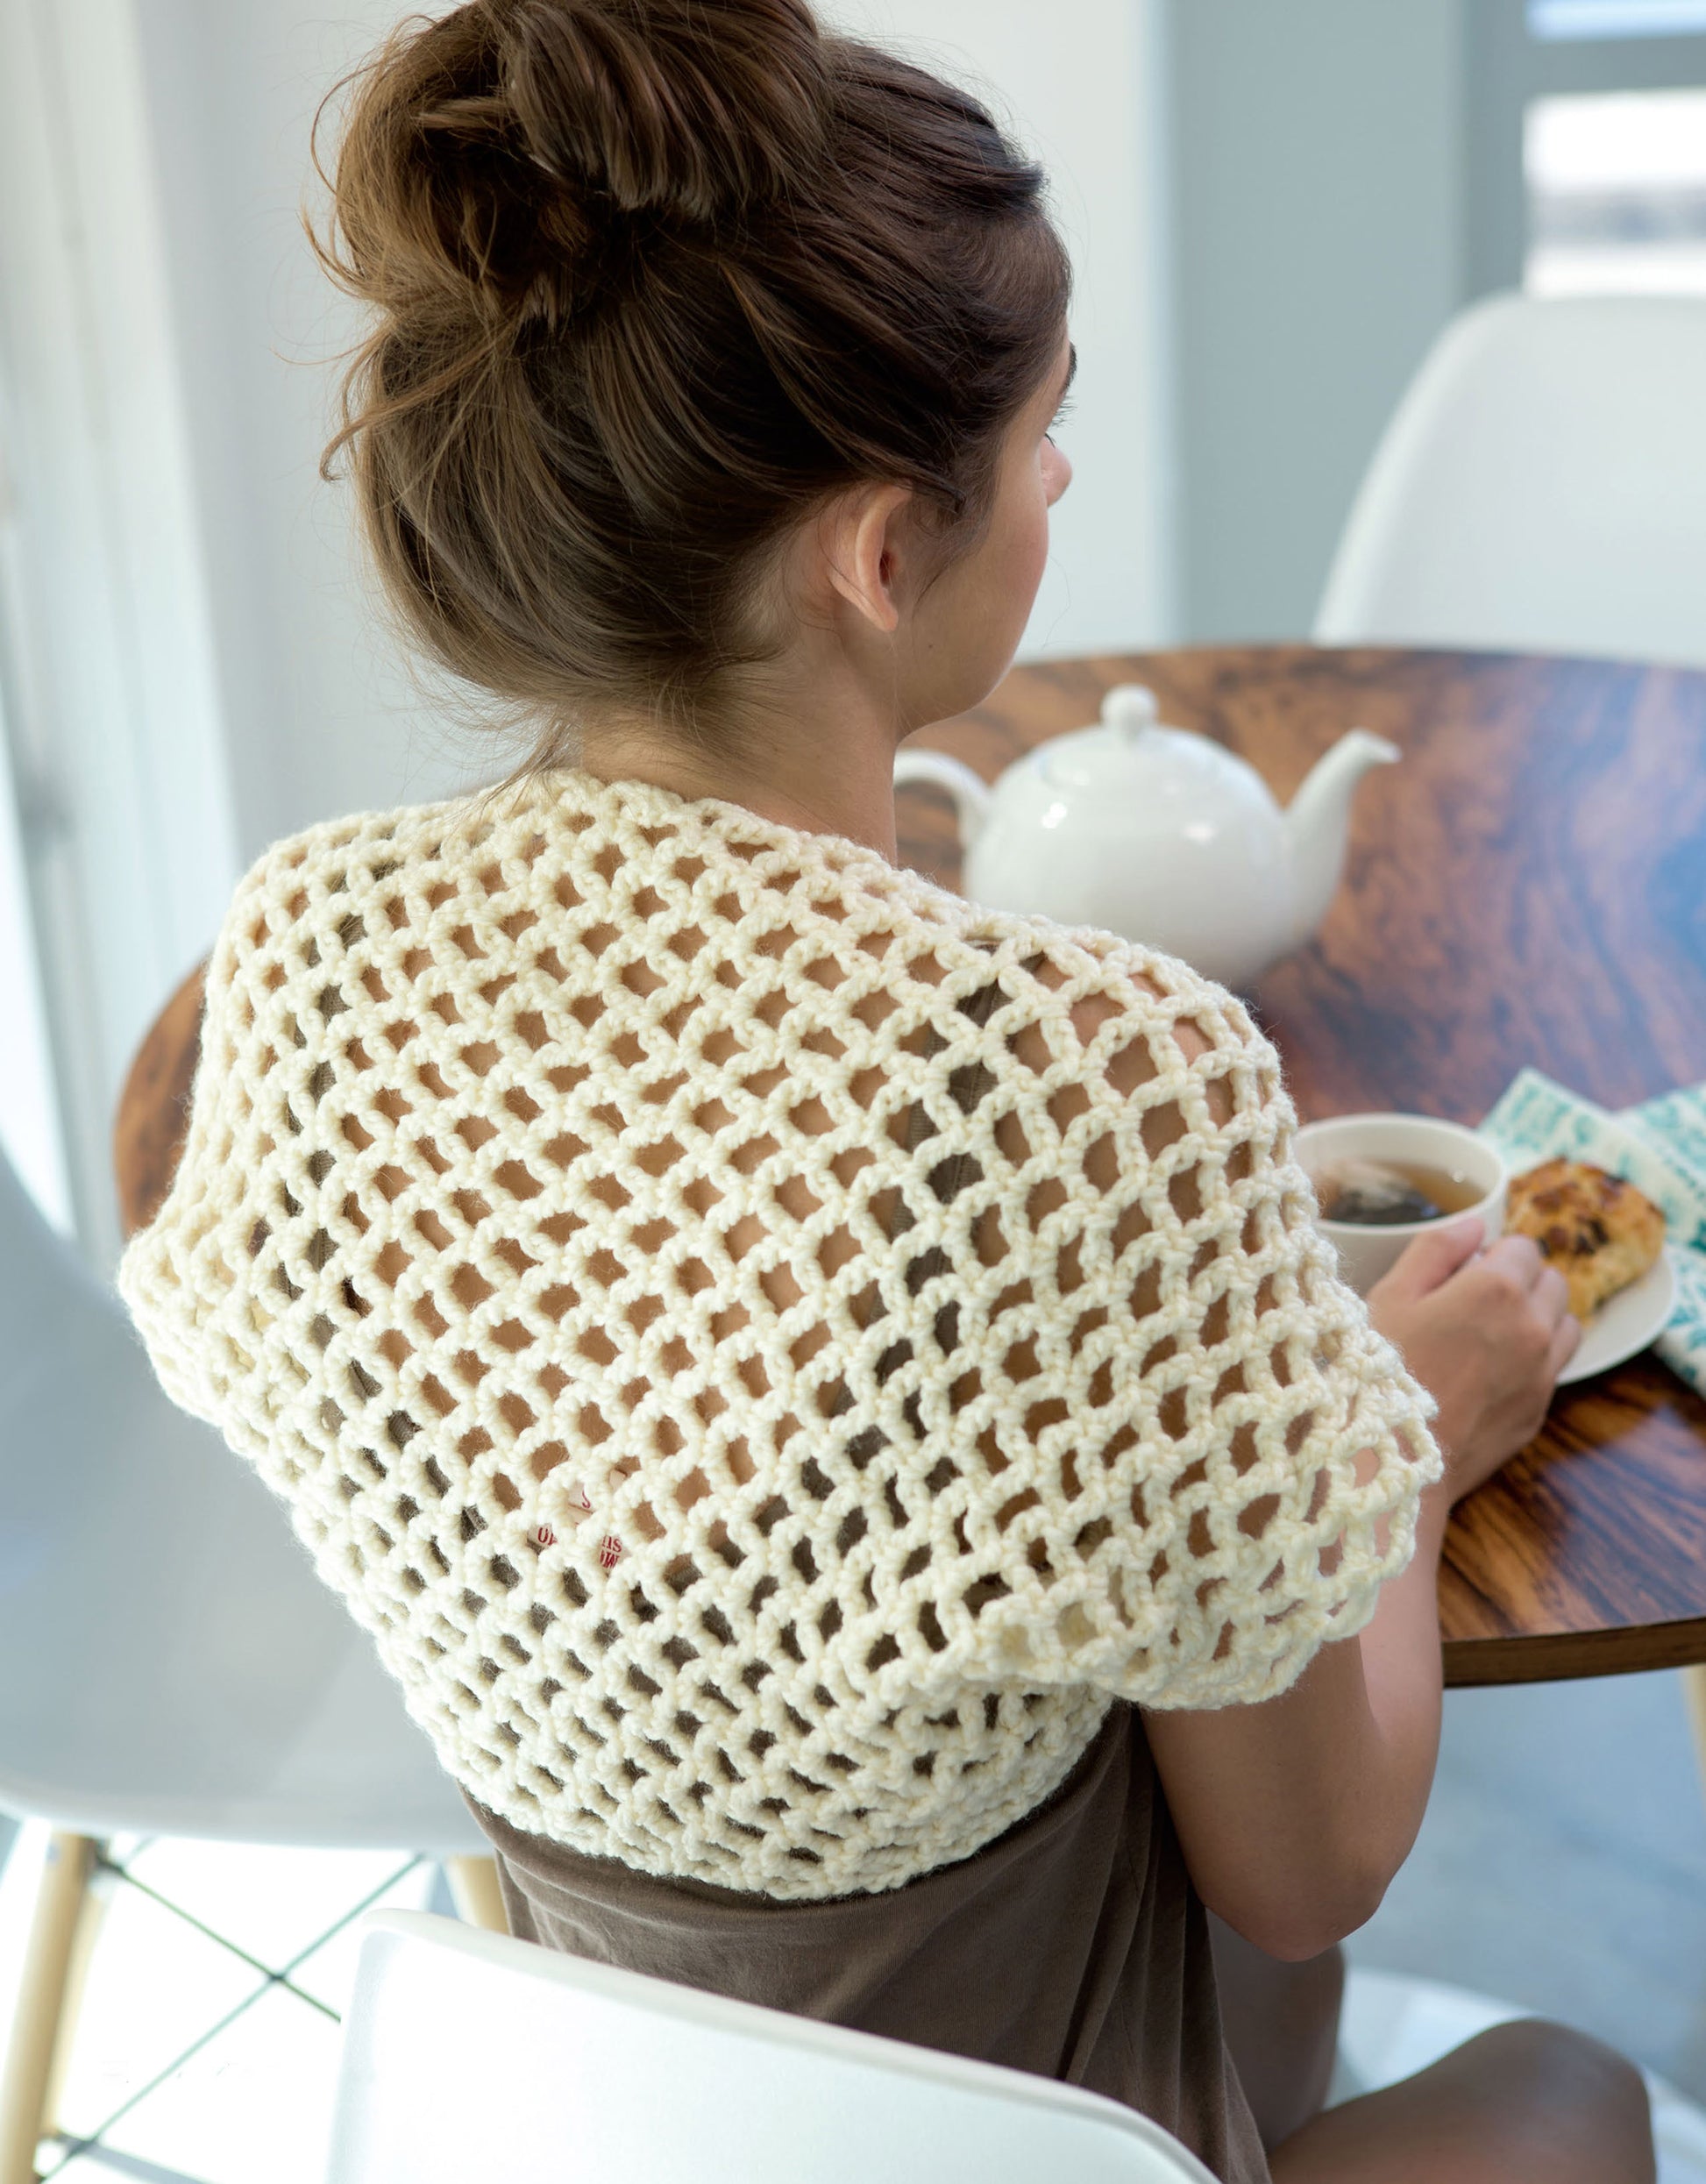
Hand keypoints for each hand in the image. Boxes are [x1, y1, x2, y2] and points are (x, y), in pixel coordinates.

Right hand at [1365, 1217, 1579, 1502]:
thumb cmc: (1379, 1372)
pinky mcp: (1539, 1408)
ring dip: (1538, 1318)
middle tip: (1475, 1301)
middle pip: (1552, 1281)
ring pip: (1565, 1323)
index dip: (1492, 1254)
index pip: (1523, 1247)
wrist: (1392, 1457)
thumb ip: (1436, 1249)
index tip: (1463, 1273)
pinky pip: (1553, 1367)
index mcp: (1495, 1289)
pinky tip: (1491, 1371)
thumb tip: (1474, 1225)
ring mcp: (1541, 1371)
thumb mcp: (1391, 1295)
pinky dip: (1535, 1358)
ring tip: (1493, 1334)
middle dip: (1521, 1281)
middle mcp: (1532, 1326)